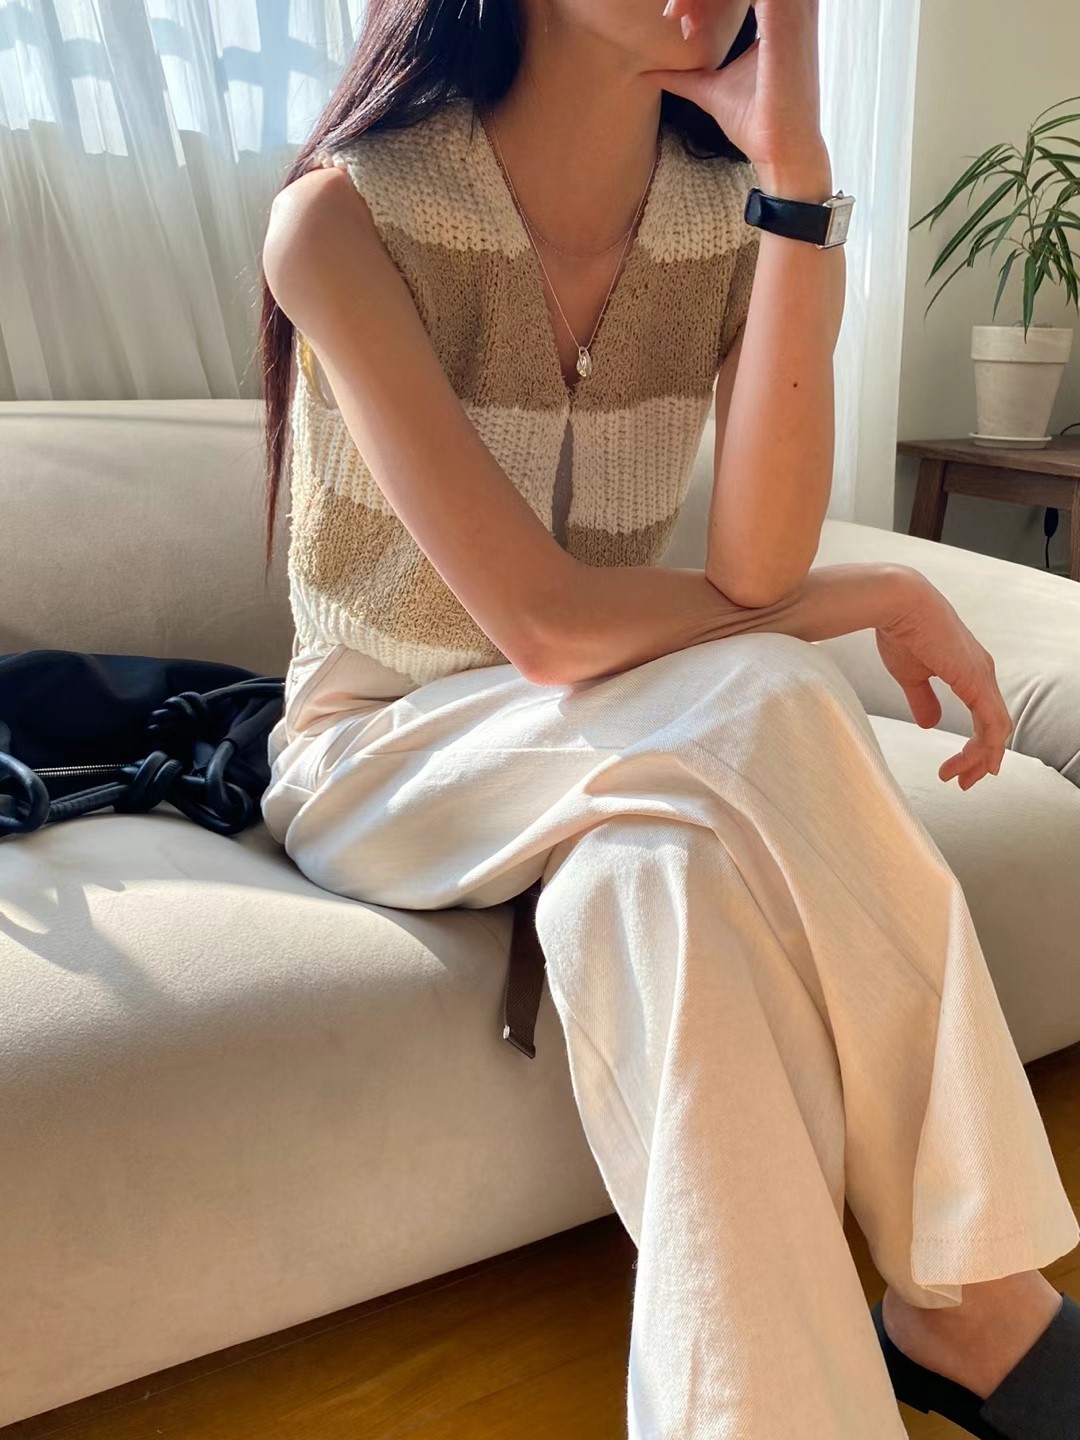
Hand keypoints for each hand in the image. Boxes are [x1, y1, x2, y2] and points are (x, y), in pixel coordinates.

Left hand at [642, 0, 826, 176]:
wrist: (781, 150)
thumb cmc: (756, 122)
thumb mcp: (712, 90)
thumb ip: (687, 76)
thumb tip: (650, 73)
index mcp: (778, 16)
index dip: (704, 0)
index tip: (678, 18)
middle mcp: (791, 7)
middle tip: (675, 15)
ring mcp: (792, 11)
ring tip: (678, 16)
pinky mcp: (786, 21)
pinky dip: (713, 0)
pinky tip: (691, 23)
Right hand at [875, 570, 1014, 788]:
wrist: (898, 605)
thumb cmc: (901, 631)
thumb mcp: (912, 675)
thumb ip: (923, 700)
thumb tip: (930, 723)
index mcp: (970, 671)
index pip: (984, 716)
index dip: (976, 746)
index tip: (957, 769)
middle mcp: (983, 674)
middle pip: (996, 727)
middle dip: (982, 759)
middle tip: (965, 782)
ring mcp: (983, 677)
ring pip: (997, 730)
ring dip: (981, 758)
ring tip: (960, 778)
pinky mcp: (977, 681)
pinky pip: (992, 724)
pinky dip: (985, 747)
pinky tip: (971, 762)